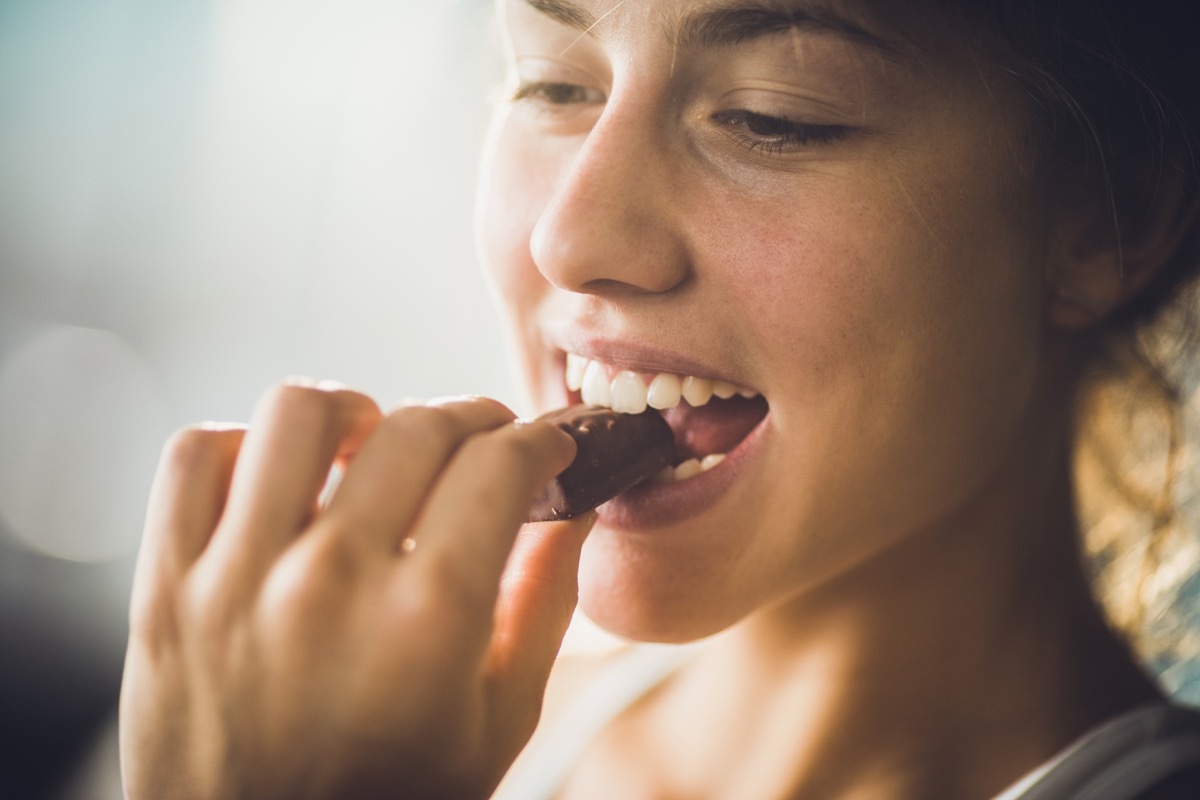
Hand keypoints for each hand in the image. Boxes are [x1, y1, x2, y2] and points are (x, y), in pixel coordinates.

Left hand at [119, 383, 593, 799]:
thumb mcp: (498, 722)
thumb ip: (544, 603)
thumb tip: (578, 509)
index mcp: (427, 620)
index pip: (501, 465)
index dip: (541, 439)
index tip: (547, 443)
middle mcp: (329, 582)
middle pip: (418, 427)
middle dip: (473, 419)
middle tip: (485, 443)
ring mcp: (236, 577)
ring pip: (299, 412)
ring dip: (358, 412)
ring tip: (376, 445)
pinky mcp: (167, 585)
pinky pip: (198, 455)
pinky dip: (246, 446)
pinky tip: (286, 480)